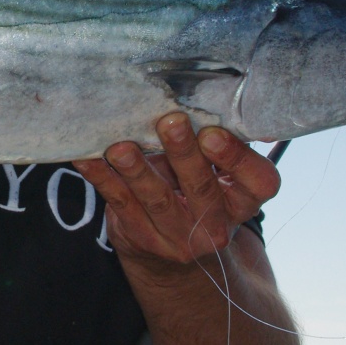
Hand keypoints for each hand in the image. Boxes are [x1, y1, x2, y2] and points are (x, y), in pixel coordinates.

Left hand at [74, 112, 279, 266]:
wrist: (171, 250)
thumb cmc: (197, 190)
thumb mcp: (218, 172)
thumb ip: (217, 141)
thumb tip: (215, 93)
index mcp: (243, 200)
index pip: (258, 182)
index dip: (237, 158)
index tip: (212, 132)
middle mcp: (216, 223)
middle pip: (202, 188)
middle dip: (184, 154)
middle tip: (170, 121)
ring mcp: (177, 236)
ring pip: (157, 199)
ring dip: (138, 170)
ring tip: (121, 147)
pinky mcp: (141, 236)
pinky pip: (120, 202)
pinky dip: (102, 178)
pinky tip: (87, 158)